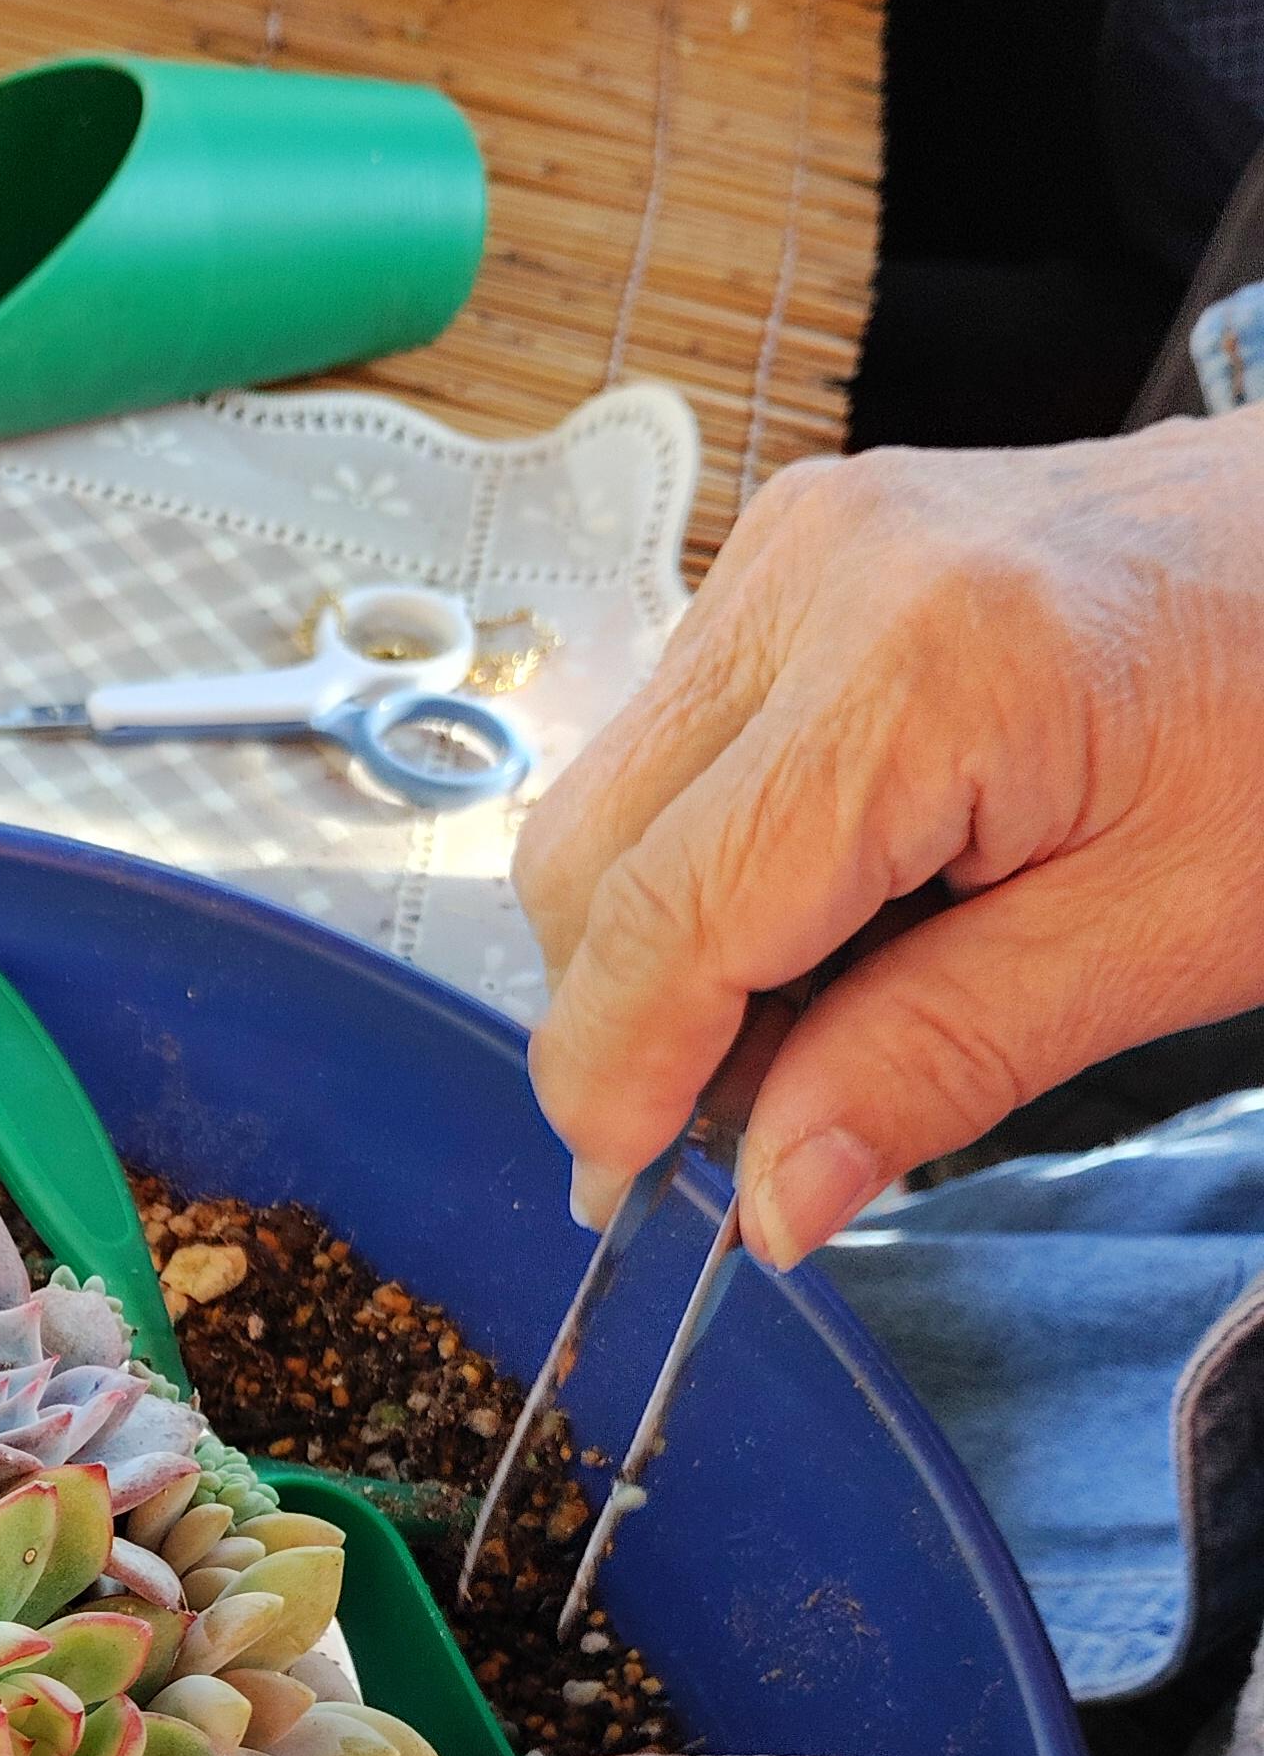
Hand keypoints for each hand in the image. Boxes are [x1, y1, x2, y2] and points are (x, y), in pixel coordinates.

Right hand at [513, 410, 1263, 1264]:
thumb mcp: (1166, 939)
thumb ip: (942, 1065)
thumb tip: (770, 1199)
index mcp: (922, 662)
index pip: (665, 916)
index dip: (619, 1082)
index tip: (635, 1204)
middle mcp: (818, 575)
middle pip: (588, 859)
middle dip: (640, 1022)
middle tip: (768, 1126)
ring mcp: (798, 551)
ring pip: (610, 812)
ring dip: (677, 950)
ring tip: (842, 1004)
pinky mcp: (802, 558)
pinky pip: (677, 753)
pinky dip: (719, 868)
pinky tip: (849, 909)